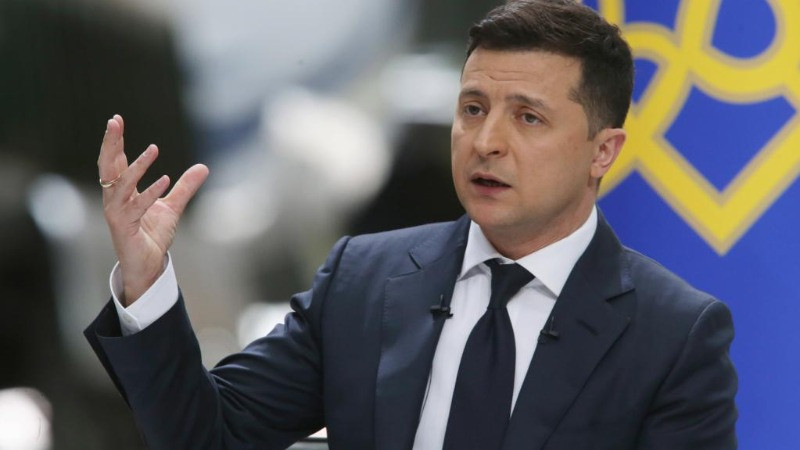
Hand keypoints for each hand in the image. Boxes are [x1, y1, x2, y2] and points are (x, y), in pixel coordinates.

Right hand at [98, 115, 208, 305]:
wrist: (149, 265)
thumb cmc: (153, 236)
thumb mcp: (173, 206)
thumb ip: (185, 187)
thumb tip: (203, 167)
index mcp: (122, 192)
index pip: (115, 161)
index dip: (115, 141)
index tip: (116, 120)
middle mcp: (115, 200)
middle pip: (108, 167)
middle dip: (110, 144)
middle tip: (114, 122)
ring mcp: (117, 214)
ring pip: (121, 185)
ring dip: (136, 166)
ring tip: (153, 149)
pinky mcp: (124, 228)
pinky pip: (136, 207)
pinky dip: (150, 193)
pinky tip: (164, 179)